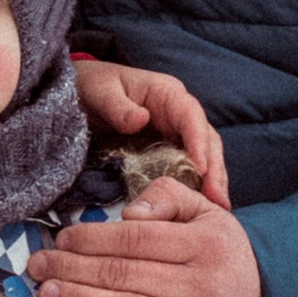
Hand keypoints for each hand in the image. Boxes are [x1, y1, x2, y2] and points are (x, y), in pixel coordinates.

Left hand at [36, 180, 269, 296]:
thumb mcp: (209, 216)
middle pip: (125, 276)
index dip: (92, 239)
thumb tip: (129, 213)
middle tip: (39, 266)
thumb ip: (170, 197)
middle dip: (74, 269)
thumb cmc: (226, 259)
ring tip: (50, 294)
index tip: (62, 238)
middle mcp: (203, 286)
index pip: (136, 239)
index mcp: (206, 244)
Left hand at [71, 57, 230, 206]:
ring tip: (217, 209)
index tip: (201, 168)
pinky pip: (187, 170)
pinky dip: (196, 188)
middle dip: (214, 169)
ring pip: (204, 157)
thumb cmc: (91, 86)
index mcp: (166, 93)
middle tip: (217, 199)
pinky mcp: (168, 153)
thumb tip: (141, 119)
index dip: (199, 141)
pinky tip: (199, 210)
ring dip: (211, 183)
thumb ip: (116, 106)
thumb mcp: (98, 91)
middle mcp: (178, 114)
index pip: (191, 115)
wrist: (81, 95)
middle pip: (206, 139)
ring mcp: (175, 134)